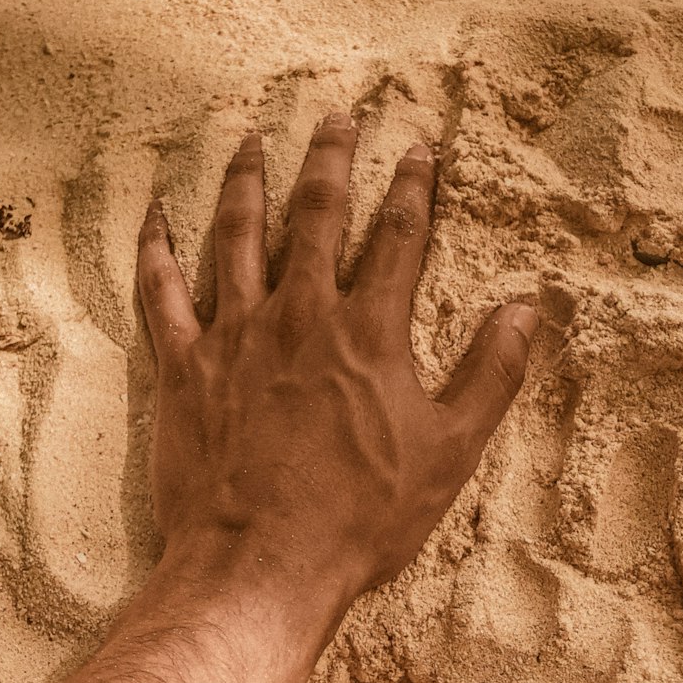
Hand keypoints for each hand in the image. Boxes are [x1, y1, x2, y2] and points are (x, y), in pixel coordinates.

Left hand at [137, 112, 537, 613]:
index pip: (398, 235)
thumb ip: (490, 374)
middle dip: (330, 157)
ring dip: (245, 181)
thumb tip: (528, 310)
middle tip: (336, 116)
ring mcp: (234, 333)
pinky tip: (155, 214)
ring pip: (237, 234)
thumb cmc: (361, 517)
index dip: (413, 186)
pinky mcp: (183, 365)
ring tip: (250, 140)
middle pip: (316, 213)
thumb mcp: (448, 452)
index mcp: (367, 331)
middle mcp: (299, 313)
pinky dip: (156, 248)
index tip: (420, 147)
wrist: (260, 566)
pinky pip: (162, 291)